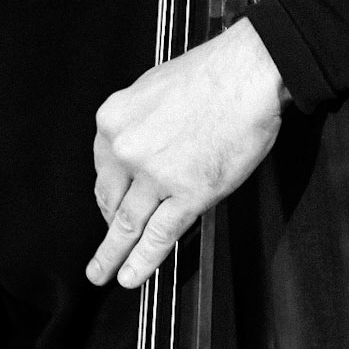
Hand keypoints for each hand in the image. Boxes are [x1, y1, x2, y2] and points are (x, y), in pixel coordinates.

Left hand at [87, 20, 287, 289]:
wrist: (247, 72)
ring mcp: (155, 175)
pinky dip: (143, 261)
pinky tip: (132, 276)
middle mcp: (125, 149)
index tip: (111, 207)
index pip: (103, 169)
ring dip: (113, 255)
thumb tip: (141, 148)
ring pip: (127, 224)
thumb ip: (138, 123)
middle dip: (108, 228)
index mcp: (113, 120)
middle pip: (110, 199)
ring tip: (104, 274)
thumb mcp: (152, 89)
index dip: (109, 194)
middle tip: (101, 252)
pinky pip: (159, 235)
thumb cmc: (210, 74)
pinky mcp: (188, 194)